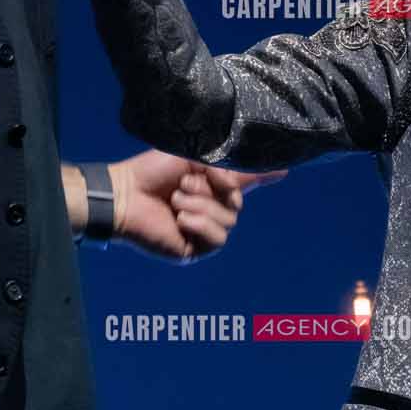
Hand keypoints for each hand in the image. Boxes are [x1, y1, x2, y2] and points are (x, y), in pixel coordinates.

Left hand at [109, 150, 284, 261]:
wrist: (125, 195)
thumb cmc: (151, 172)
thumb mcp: (192, 160)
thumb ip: (222, 167)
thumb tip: (247, 180)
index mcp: (210, 184)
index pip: (245, 181)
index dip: (265, 175)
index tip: (285, 169)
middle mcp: (210, 208)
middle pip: (238, 203)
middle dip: (212, 189)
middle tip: (183, 185)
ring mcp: (203, 230)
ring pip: (229, 220)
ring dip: (201, 206)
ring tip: (176, 201)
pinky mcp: (195, 249)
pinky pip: (218, 238)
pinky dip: (200, 224)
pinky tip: (181, 219)